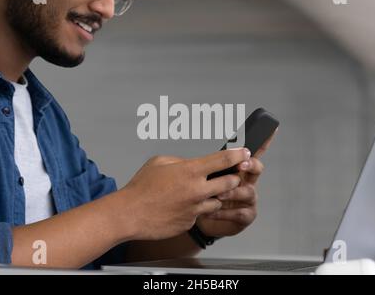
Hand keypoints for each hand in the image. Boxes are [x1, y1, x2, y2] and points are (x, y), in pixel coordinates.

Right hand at [121, 148, 250, 240]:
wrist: (130, 214)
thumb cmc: (141, 187)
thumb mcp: (160, 162)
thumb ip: (182, 162)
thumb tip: (194, 164)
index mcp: (190, 171)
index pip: (223, 160)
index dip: (238, 154)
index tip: (245, 152)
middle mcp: (197, 190)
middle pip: (230, 182)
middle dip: (233, 177)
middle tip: (229, 175)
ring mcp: (195, 208)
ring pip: (218, 201)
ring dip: (215, 196)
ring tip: (199, 192)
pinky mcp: (191, 222)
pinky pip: (201, 214)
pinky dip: (198, 209)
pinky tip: (183, 206)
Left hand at [196, 132, 275, 237]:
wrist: (204, 221)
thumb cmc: (206, 194)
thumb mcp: (204, 176)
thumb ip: (202, 164)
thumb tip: (184, 155)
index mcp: (239, 168)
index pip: (253, 151)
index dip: (264, 140)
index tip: (272, 128)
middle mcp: (247, 181)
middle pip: (257, 168)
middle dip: (250, 165)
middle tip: (239, 165)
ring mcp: (248, 199)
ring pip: (248, 192)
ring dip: (233, 192)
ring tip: (218, 194)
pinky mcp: (246, 215)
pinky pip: (240, 212)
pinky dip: (224, 212)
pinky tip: (211, 210)